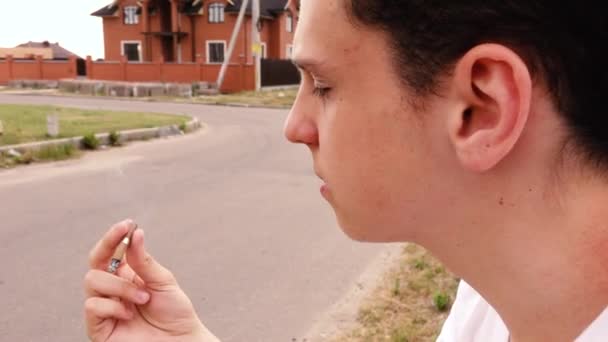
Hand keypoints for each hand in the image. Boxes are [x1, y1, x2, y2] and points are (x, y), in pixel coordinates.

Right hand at [84, 220, 218, 341]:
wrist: (180, 341)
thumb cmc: (174, 313)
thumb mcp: (163, 282)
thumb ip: (145, 261)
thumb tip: (135, 234)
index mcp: (126, 276)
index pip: (109, 252)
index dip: (112, 237)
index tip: (126, 224)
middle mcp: (111, 290)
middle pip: (94, 263)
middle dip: (112, 256)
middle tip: (137, 268)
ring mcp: (104, 308)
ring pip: (92, 281)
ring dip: (121, 287)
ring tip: (143, 299)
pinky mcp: (98, 327)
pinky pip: (92, 306)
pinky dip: (113, 306)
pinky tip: (129, 314)